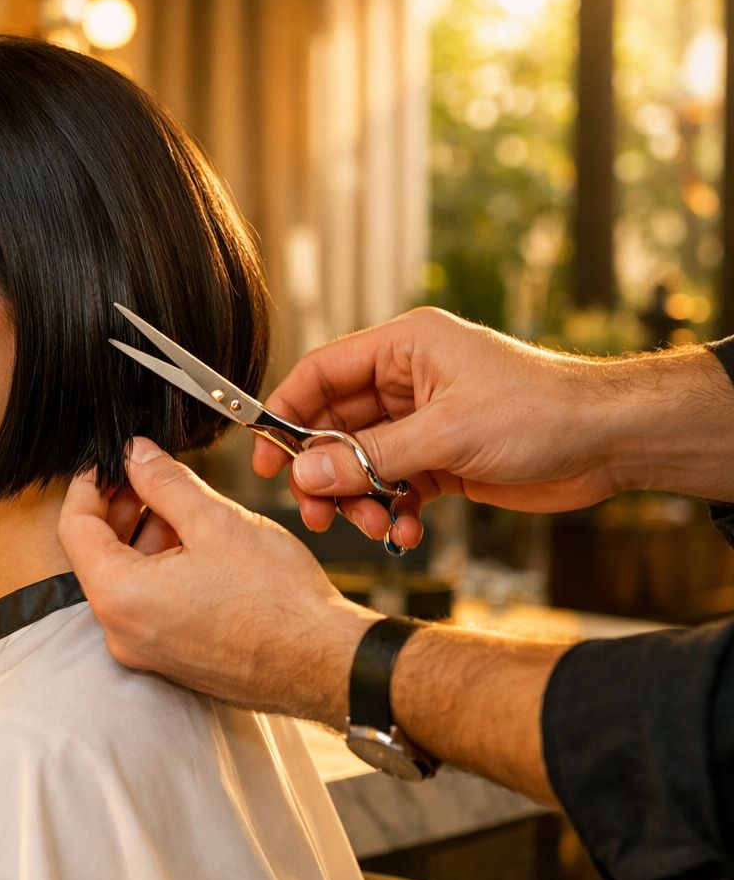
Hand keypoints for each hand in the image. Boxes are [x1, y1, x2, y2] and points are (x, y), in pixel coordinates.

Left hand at [59, 438, 375, 724]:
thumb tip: (136, 455)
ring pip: (128, 579)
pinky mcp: (174, 660)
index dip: (89, 485)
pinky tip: (198, 544)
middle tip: (148, 474)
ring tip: (184, 504)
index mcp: (120, 597)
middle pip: (98, 555)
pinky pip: (151, 606)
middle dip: (121, 508)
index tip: (110, 461)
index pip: (74, 528)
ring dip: (146, 537)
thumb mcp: (216, 521)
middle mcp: (123, 633)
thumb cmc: (279, 601)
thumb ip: (165, 483)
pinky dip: (163, 570)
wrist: (326, 661)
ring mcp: (147, 652)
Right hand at [255, 307, 629, 548]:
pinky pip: (395, 485)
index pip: (322, 374)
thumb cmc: (542, 412)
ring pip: (362, 462)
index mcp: (404, 348)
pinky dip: (394, 511)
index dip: (288, 413)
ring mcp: (424, 420)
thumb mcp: (447, 434)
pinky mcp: (442, 457)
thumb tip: (307, 475)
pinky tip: (407, 531)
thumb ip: (370, 457)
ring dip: (360, 499)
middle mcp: (408, 380)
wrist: (610, 443)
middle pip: (336, 426)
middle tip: (317, 512)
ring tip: (373, 526)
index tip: (268, 459)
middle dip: (325, 473)